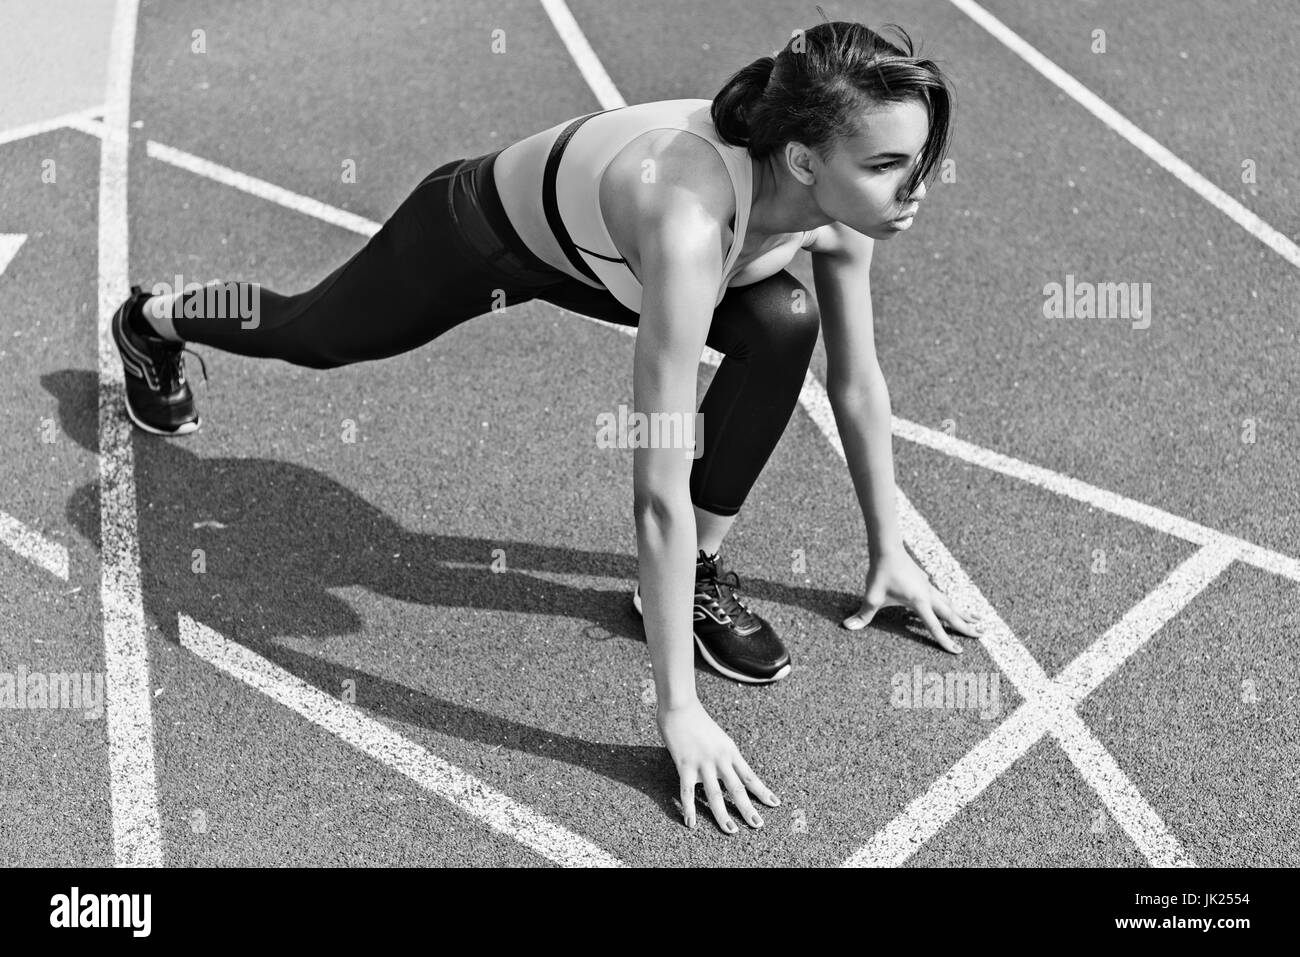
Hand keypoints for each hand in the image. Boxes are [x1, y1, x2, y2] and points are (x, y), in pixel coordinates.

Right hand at [657, 699, 778, 832]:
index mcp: (730, 751)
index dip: (763, 791)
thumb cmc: (696, 718)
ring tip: (732, 831)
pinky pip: (687, 792)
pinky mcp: (684, 765)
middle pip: (737, 788)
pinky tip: (691, 824)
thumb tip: (727, 768)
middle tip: (758, 825)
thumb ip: (722, 753)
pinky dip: (690, 809)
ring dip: (723, 815)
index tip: (775, 804)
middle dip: (748, 809)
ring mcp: (703, 763)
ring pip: (716, 795)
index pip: (750, 776)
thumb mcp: (717, 736)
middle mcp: (720, 759)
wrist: (679, 705)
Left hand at [843, 548, 984, 652]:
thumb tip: (847, 627)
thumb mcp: (871, 597)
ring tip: (978, 619)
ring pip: (950, 603)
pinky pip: (942, 595)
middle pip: (952, 614)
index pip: (935, 627)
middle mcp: (929, 595)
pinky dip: (950, 602)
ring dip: (963, 612)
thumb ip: (863, 615)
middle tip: (983, 634)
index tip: (958, 652)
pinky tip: (952, 604)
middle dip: (966, 626)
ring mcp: (928, 587)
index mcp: (919, 602)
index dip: (945, 641)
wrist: (887, 548)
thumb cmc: (880, 573)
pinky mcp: (924, 581)